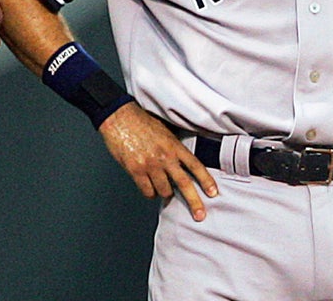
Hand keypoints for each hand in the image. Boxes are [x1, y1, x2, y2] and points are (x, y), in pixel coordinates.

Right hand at [98, 102, 217, 220]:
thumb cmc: (140, 121)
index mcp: (173, 145)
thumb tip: (181, 161)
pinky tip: (148, 187)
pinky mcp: (136, 170)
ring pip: (164, 191)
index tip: (213, 192)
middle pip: (184, 184)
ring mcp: (150, 165)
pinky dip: (149, 192)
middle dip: (194, 202)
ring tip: (161, 186)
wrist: (119, 117)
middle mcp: (164, 157)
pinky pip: (147, 191)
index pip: (195, 165)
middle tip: (200, 215)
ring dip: (164, 192)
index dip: (206, 180)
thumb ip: (173, 147)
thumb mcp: (164, 130)